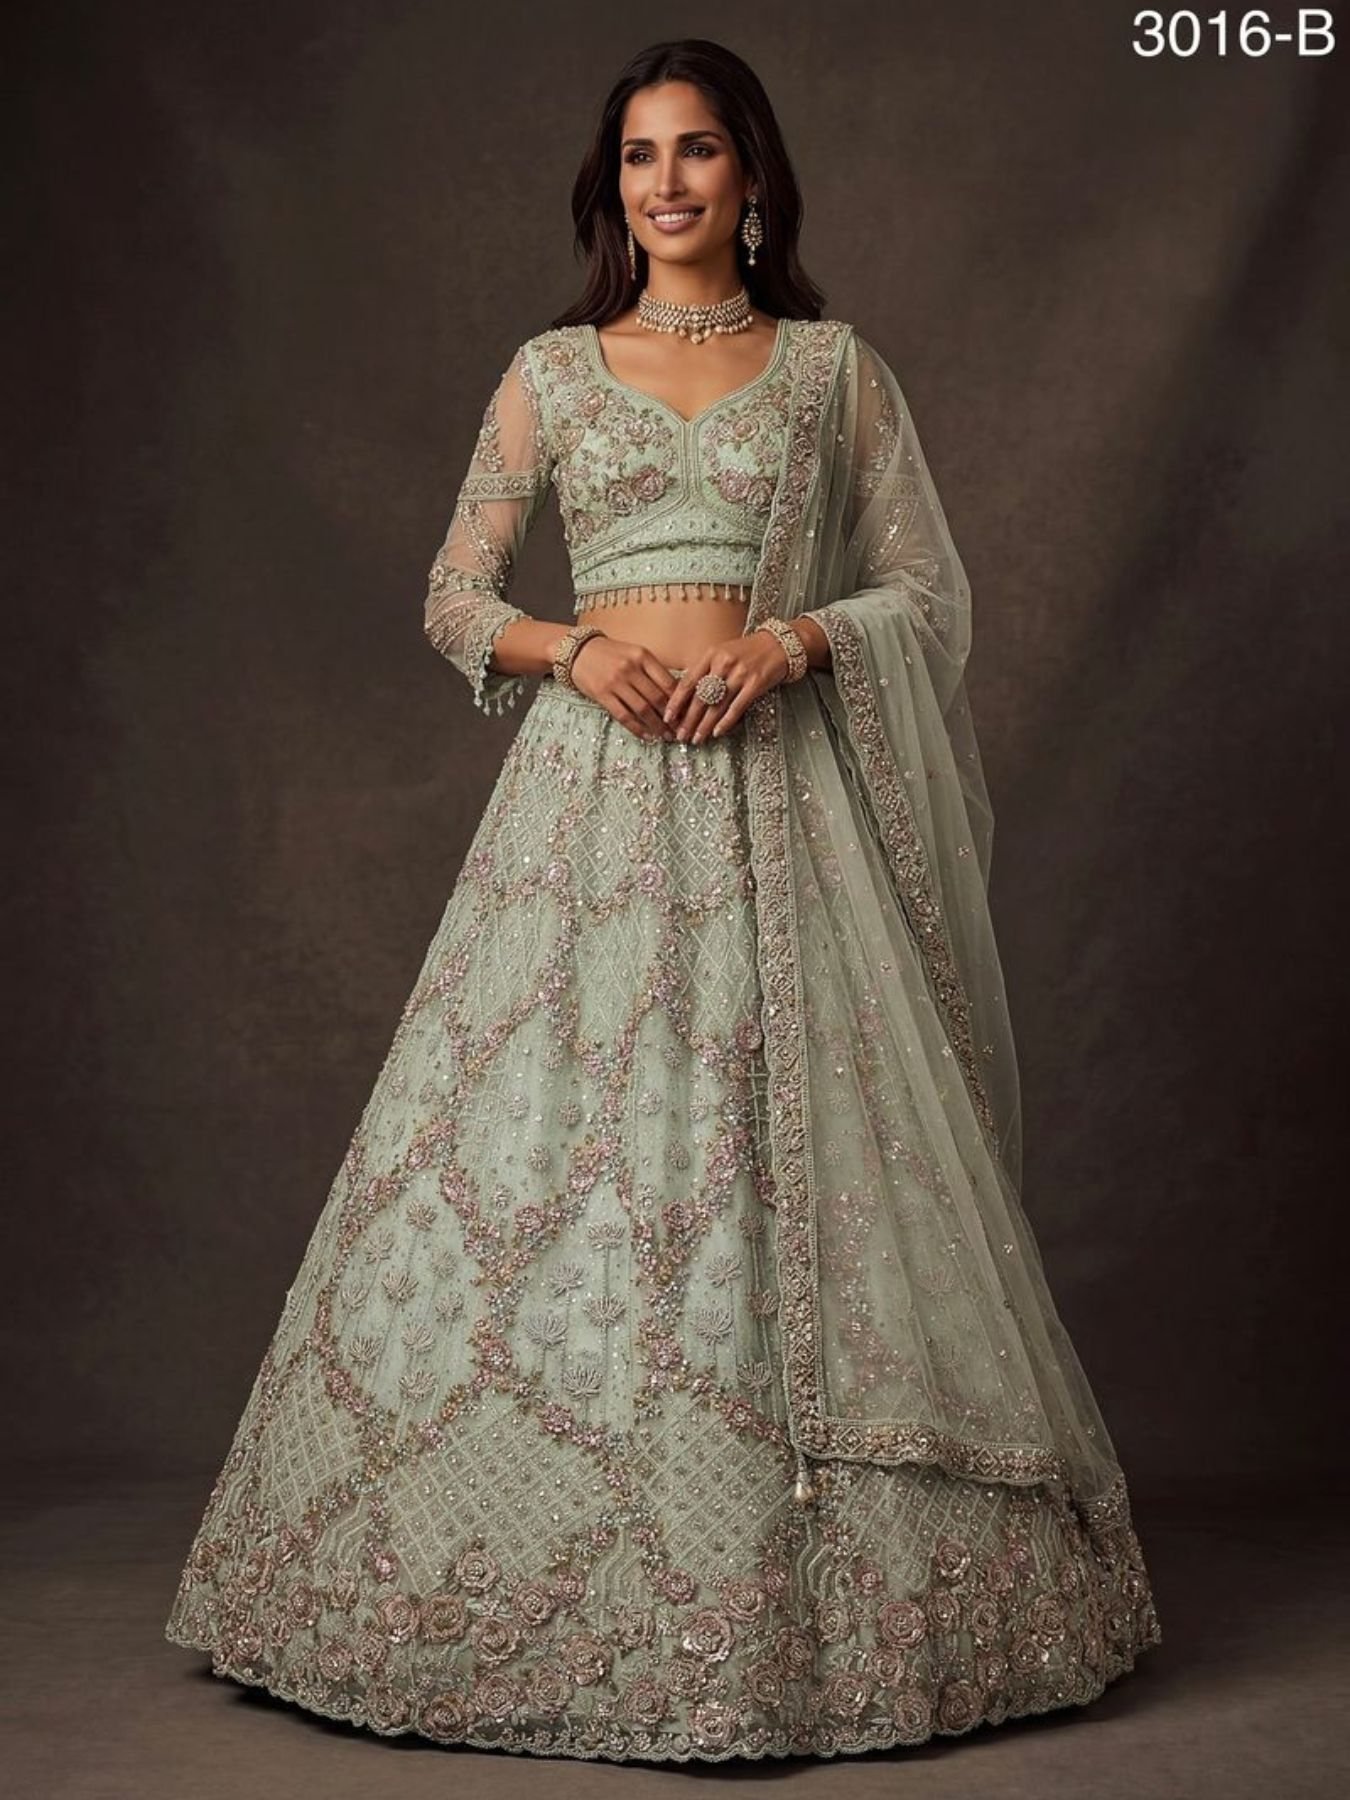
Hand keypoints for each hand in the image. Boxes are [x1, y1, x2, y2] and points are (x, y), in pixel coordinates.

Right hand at [566, 633, 679, 740]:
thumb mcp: (634, 653)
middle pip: (657, 698)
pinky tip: (647, 736)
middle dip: (671, 718)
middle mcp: (630, 668)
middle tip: (679, 730)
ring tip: (665, 736)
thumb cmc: (611, 653)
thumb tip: (675, 694)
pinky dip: (638, 728)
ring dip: (657, 726)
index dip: (680, 701)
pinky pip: (624, 716)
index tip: (686, 714)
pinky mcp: (602, 695)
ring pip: (643, 709)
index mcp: (643, 656)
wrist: (578, 651)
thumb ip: (652, 670)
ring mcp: (616, 682)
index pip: (668, 682)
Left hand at [661, 631, 792, 744]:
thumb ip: (704, 670)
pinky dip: (726, 722)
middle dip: (688, 720)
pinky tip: (717, 732)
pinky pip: (737, 707)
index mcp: (711, 654)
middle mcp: (723, 663)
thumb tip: (685, 695)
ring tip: (696, 738)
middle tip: (680, 736)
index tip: (668, 717)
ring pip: (717, 705)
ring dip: (705, 725)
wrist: (778, 645)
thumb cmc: (746, 652)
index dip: (676, 701)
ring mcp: (740, 674)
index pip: (688, 682)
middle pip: (700, 697)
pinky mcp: (755, 684)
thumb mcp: (721, 653)